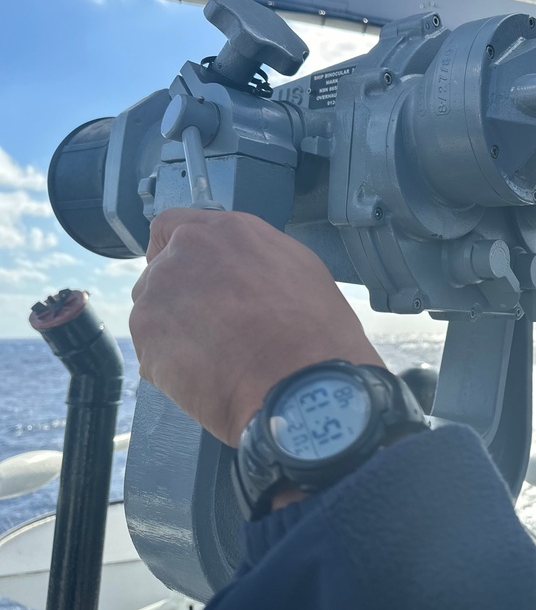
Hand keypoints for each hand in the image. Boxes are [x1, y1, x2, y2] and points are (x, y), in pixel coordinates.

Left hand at [130, 208, 383, 446]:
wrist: (299, 383)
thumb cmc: (315, 329)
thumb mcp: (298, 269)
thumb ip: (254, 258)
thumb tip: (239, 271)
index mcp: (223, 231)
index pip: (170, 226)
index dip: (175, 252)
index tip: (191, 275)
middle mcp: (183, 254)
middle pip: (161, 271)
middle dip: (180, 296)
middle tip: (214, 326)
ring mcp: (158, 297)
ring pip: (153, 311)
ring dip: (175, 329)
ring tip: (214, 357)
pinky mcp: (146, 340)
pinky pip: (152, 349)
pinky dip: (172, 362)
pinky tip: (208, 376)